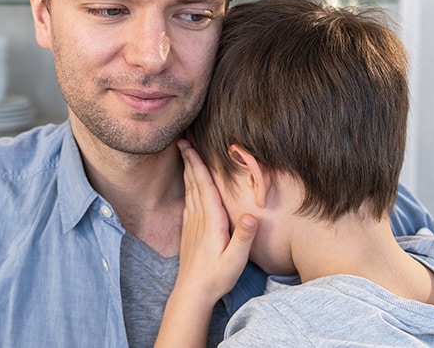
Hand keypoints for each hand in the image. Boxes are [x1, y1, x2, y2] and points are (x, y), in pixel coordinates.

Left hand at [175, 139, 256, 303]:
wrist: (192, 292)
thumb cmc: (217, 277)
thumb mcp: (236, 260)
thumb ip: (244, 238)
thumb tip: (251, 216)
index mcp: (212, 221)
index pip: (204, 187)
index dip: (198, 165)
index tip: (190, 146)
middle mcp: (199, 218)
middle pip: (194, 183)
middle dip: (189, 160)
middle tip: (182, 139)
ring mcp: (192, 223)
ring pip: (189, 190)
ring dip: (187, 170)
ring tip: (185, 154)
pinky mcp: (189, 230)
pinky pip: (188, 201)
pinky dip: (188, 187)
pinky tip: (188, 183)